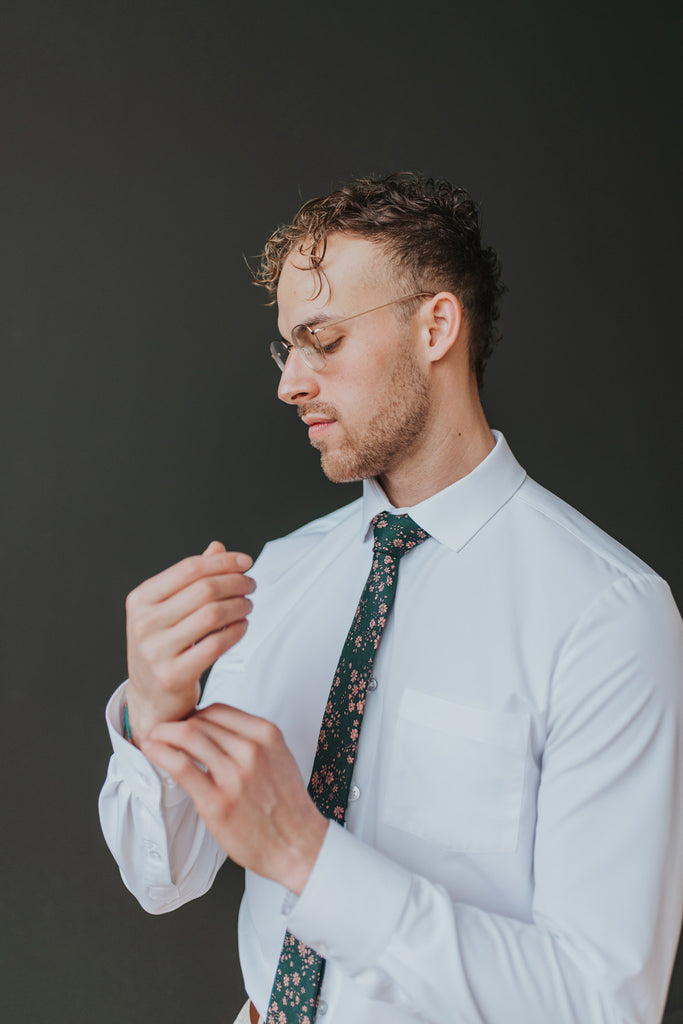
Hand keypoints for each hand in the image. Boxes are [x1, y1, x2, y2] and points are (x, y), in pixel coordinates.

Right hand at [125, 541, 254, 744]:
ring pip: (213, 614)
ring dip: (239, 606)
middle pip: (204, 589)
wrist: (150, 699)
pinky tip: (243, 627)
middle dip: (236, 583)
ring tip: (248, 605)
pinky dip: (237, 631)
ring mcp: (155, 651)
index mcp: (140, 600)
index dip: (223, 562)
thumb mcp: (167, 610)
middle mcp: (144, 623)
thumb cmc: (163, 647)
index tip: (245, 562)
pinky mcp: (173, 675)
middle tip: (251, 585)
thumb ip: (190, 579)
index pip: (189, 568)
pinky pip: (216, 644)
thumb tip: (217, 548)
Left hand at [142, 704, 328, 894]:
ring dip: (163, 734)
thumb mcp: (278, 758)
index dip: (194, 714)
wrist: (298, 846)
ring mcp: (234, 775)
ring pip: (188, 736)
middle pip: (200, 721)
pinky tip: (152, 751)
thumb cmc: (286, 806)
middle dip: (175, 723)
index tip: (183, 723)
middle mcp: (251, 750)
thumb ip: (250, 740)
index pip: (218, 709)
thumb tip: (214, 731)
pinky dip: (161, 753)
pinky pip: (181, 766)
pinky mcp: (217, 801)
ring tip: (153, 739)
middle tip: (161, 730)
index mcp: (266, 735)